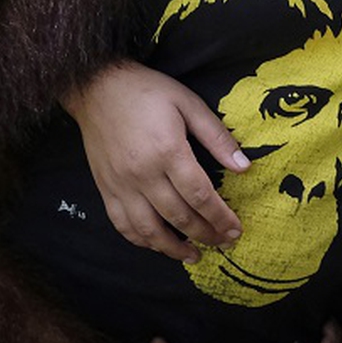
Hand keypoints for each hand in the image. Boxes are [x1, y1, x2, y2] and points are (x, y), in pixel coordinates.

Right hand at [64, 61, 246, 261]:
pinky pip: (122, 224)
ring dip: (173, 248)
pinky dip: (141, 240)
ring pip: (148, 228)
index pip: (200, 195)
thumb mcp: (189, 104)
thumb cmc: (148, 91)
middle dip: (205, 234)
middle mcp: (142, 173)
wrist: (96, 87)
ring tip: (195, 255)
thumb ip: (217, 137)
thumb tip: (244, 167)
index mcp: (167, 151)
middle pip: (178, 215)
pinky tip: (157, 244)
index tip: (236, 230)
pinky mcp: (105, 188)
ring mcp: (120, 184)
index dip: (220, 217)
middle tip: (224, 243)